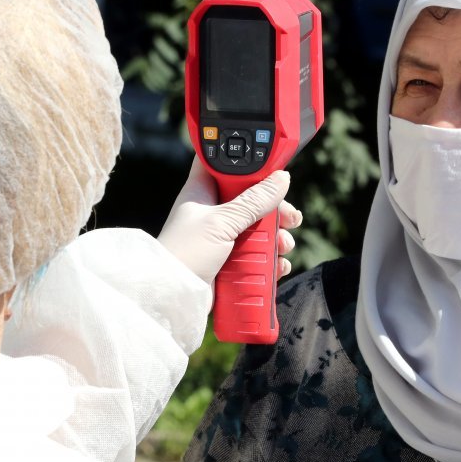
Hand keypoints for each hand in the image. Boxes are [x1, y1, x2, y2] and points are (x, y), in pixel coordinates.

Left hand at [158, 157, 302, 285]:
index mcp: (203, 192)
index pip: (225, 166)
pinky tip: (278, 266)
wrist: (170, 297)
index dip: (248, 164)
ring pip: (258, 229)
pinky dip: (270, 260)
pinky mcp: (229, 262)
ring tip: (283, 246)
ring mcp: (222, 238)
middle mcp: (213, 212)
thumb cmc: (184, 253)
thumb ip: (253, 201)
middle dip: (275, 209)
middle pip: (251, 199)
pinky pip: (257, 256)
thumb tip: (281, 179)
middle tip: (290, 218)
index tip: (273, 169)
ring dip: (277, 237)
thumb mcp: (221, 222)